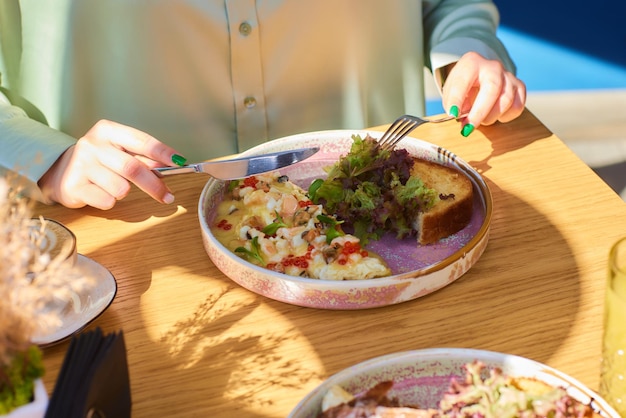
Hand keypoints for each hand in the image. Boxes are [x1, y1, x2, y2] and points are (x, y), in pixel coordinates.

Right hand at [38, 119, 185, 209]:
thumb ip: (143, 157)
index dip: (162, 152)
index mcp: (107, 130)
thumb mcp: (119, 151)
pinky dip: (111, 201)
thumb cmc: (99, 161)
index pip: (141, 141)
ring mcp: (81, 165)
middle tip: (168, 197)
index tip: (180, 162)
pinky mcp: (73, 186)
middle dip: (155, 185)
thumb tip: (172, 164)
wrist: (59, 171)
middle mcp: (92, 144)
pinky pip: (106, 201)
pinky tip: (100, 193)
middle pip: (133, 168)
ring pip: (120, 188)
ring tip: (115, 186)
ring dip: (125, 192)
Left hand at [441, 51, 526, 135]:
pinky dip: (506, 116)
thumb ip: (453, 102)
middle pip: (492, 89)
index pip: (463, 81)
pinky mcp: (519, 86)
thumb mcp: (451, 90)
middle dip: (479, 112)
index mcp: (471, 63)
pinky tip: (496, 116)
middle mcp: (492, 67)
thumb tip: (460, 117)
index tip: (452, 114)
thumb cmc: (464, 85)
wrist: (479, 76)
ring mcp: (508, 76)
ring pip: (506, 99)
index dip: (457, 99)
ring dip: (491, 116)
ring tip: (481, 121)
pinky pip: (517, 105)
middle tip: (468, 128)